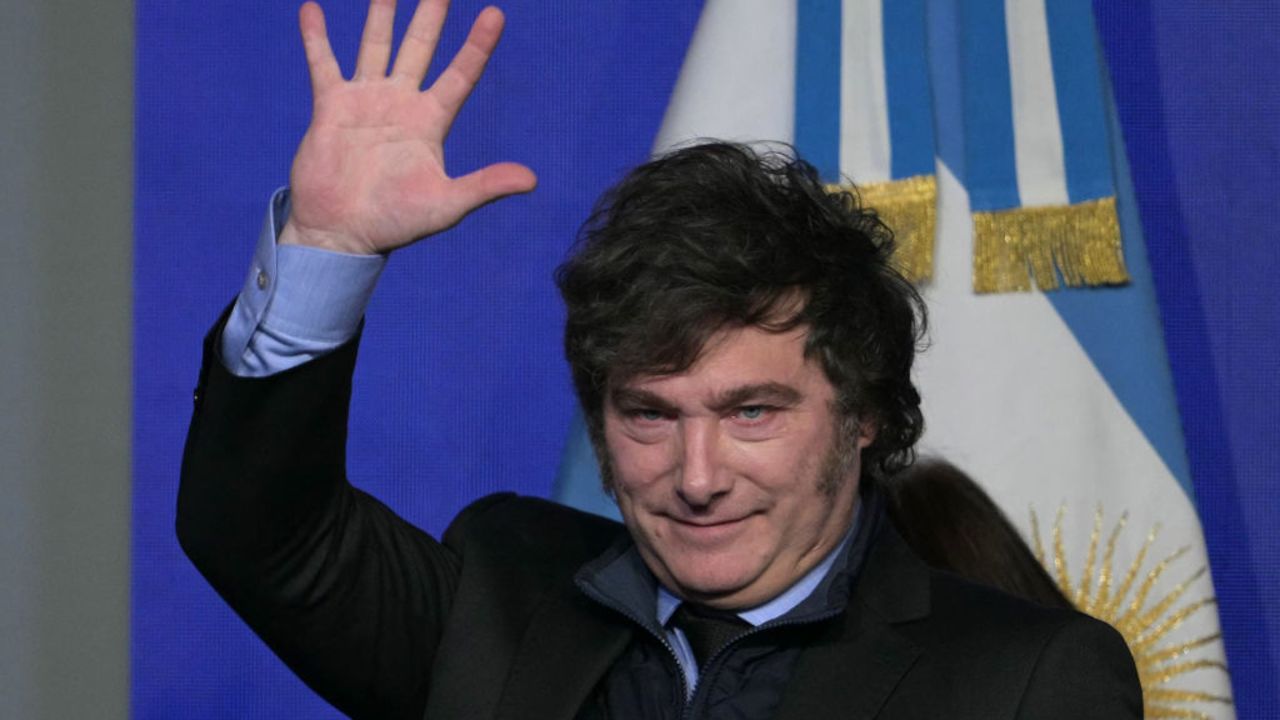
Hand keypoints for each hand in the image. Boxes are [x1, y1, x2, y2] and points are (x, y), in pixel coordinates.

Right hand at [281, 0, 536, 254]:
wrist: (341, 233)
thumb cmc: (395, 223)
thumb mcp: (446, 204)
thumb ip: (485, 185)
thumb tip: (532, 180)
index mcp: (430, 122)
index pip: (461, 74)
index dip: (478, 45)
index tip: (496, 14)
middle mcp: (401, 104)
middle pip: (421, 47)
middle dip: (431, 15)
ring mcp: (365, 101)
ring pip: (376, 46)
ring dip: (381, 14)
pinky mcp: (331, 107)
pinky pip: (323, 64)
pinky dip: (316, 38)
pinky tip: (311, 9)